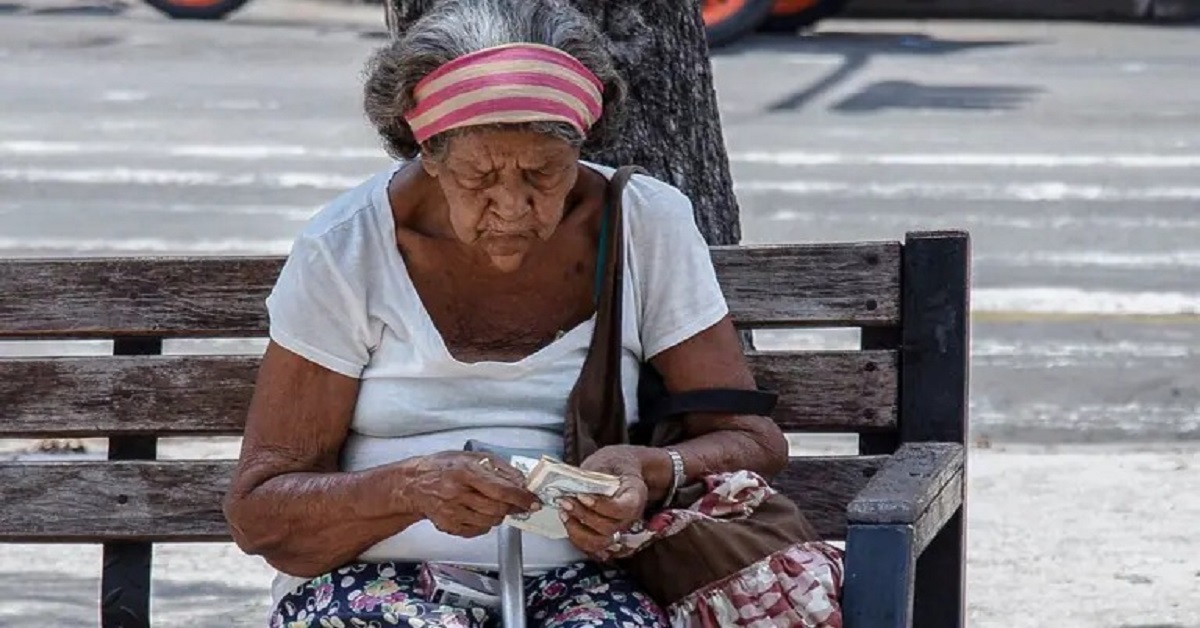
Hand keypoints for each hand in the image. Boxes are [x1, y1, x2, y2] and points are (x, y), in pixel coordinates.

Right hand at [408, 452, 539, 538]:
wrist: (414, 484)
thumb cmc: (443, 467)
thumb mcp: (472, 457)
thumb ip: (499, 467)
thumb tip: (521, 480)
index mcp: (465, 472)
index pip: (501, 489)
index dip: (521, 497)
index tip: (533, 501)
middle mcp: (458, 494)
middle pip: (498, 508)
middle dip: (513, 507)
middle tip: (520, 503)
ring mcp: (453, 512)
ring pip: (491, 521)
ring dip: (500, 514)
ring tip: (494, 503)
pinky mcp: (450, 526)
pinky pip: (478, 530)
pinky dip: (485, 522)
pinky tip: (479, 511)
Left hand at [559, 446, 651, 558]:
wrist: (622, 470)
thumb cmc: (615, 464)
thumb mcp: (607, 460)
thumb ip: (592, 475)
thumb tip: (571, 485)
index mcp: (635, 494)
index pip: (623, 509)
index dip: (601, 506)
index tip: (582, 495)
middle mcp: (630, 516)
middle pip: (609, 528)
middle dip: (583, 516)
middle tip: (566, 501)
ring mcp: (620, 528)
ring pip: (600, 542)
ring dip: (577, 530)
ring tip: (564, 512)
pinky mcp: (607, 535)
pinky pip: (592, 547)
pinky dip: (577, 537)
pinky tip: (568, 521)